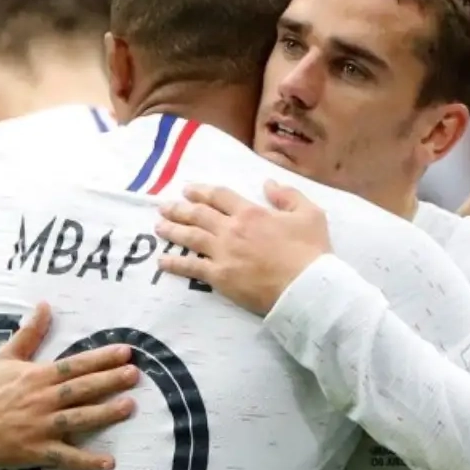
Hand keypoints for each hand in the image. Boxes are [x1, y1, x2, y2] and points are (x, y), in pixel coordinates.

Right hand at [0, 302, 138, 469]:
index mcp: (37, 377)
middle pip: (81, 389)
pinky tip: (109, 462)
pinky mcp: (39, 451)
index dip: (100, 358)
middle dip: (109, 381)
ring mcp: (42, 427)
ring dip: (104, 414)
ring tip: (129, 406)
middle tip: (134, 374)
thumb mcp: (5, 358)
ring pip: (78, 419)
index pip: (74, 366)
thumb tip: (45, 305)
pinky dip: (87, 461)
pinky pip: (66, 457)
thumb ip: (28, 333)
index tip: (125, 351)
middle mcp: (43, 400)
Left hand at [154, 181, 330, 315]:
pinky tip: (162, 261)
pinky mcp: (219, 276)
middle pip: (199, 214)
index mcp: (251, 212)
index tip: (188, 190)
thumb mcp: (310, 213)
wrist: (306, 287)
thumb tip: (268, 182)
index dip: (202, 191)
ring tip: (159, 226)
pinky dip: (175, 263)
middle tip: (164, 206)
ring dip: (173, 230)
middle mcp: (232, 229)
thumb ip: (288, 194)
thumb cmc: (311, 251)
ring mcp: (223, 253)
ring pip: (190, 237)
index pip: (220, 196)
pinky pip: (191, 267)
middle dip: (180, 208)